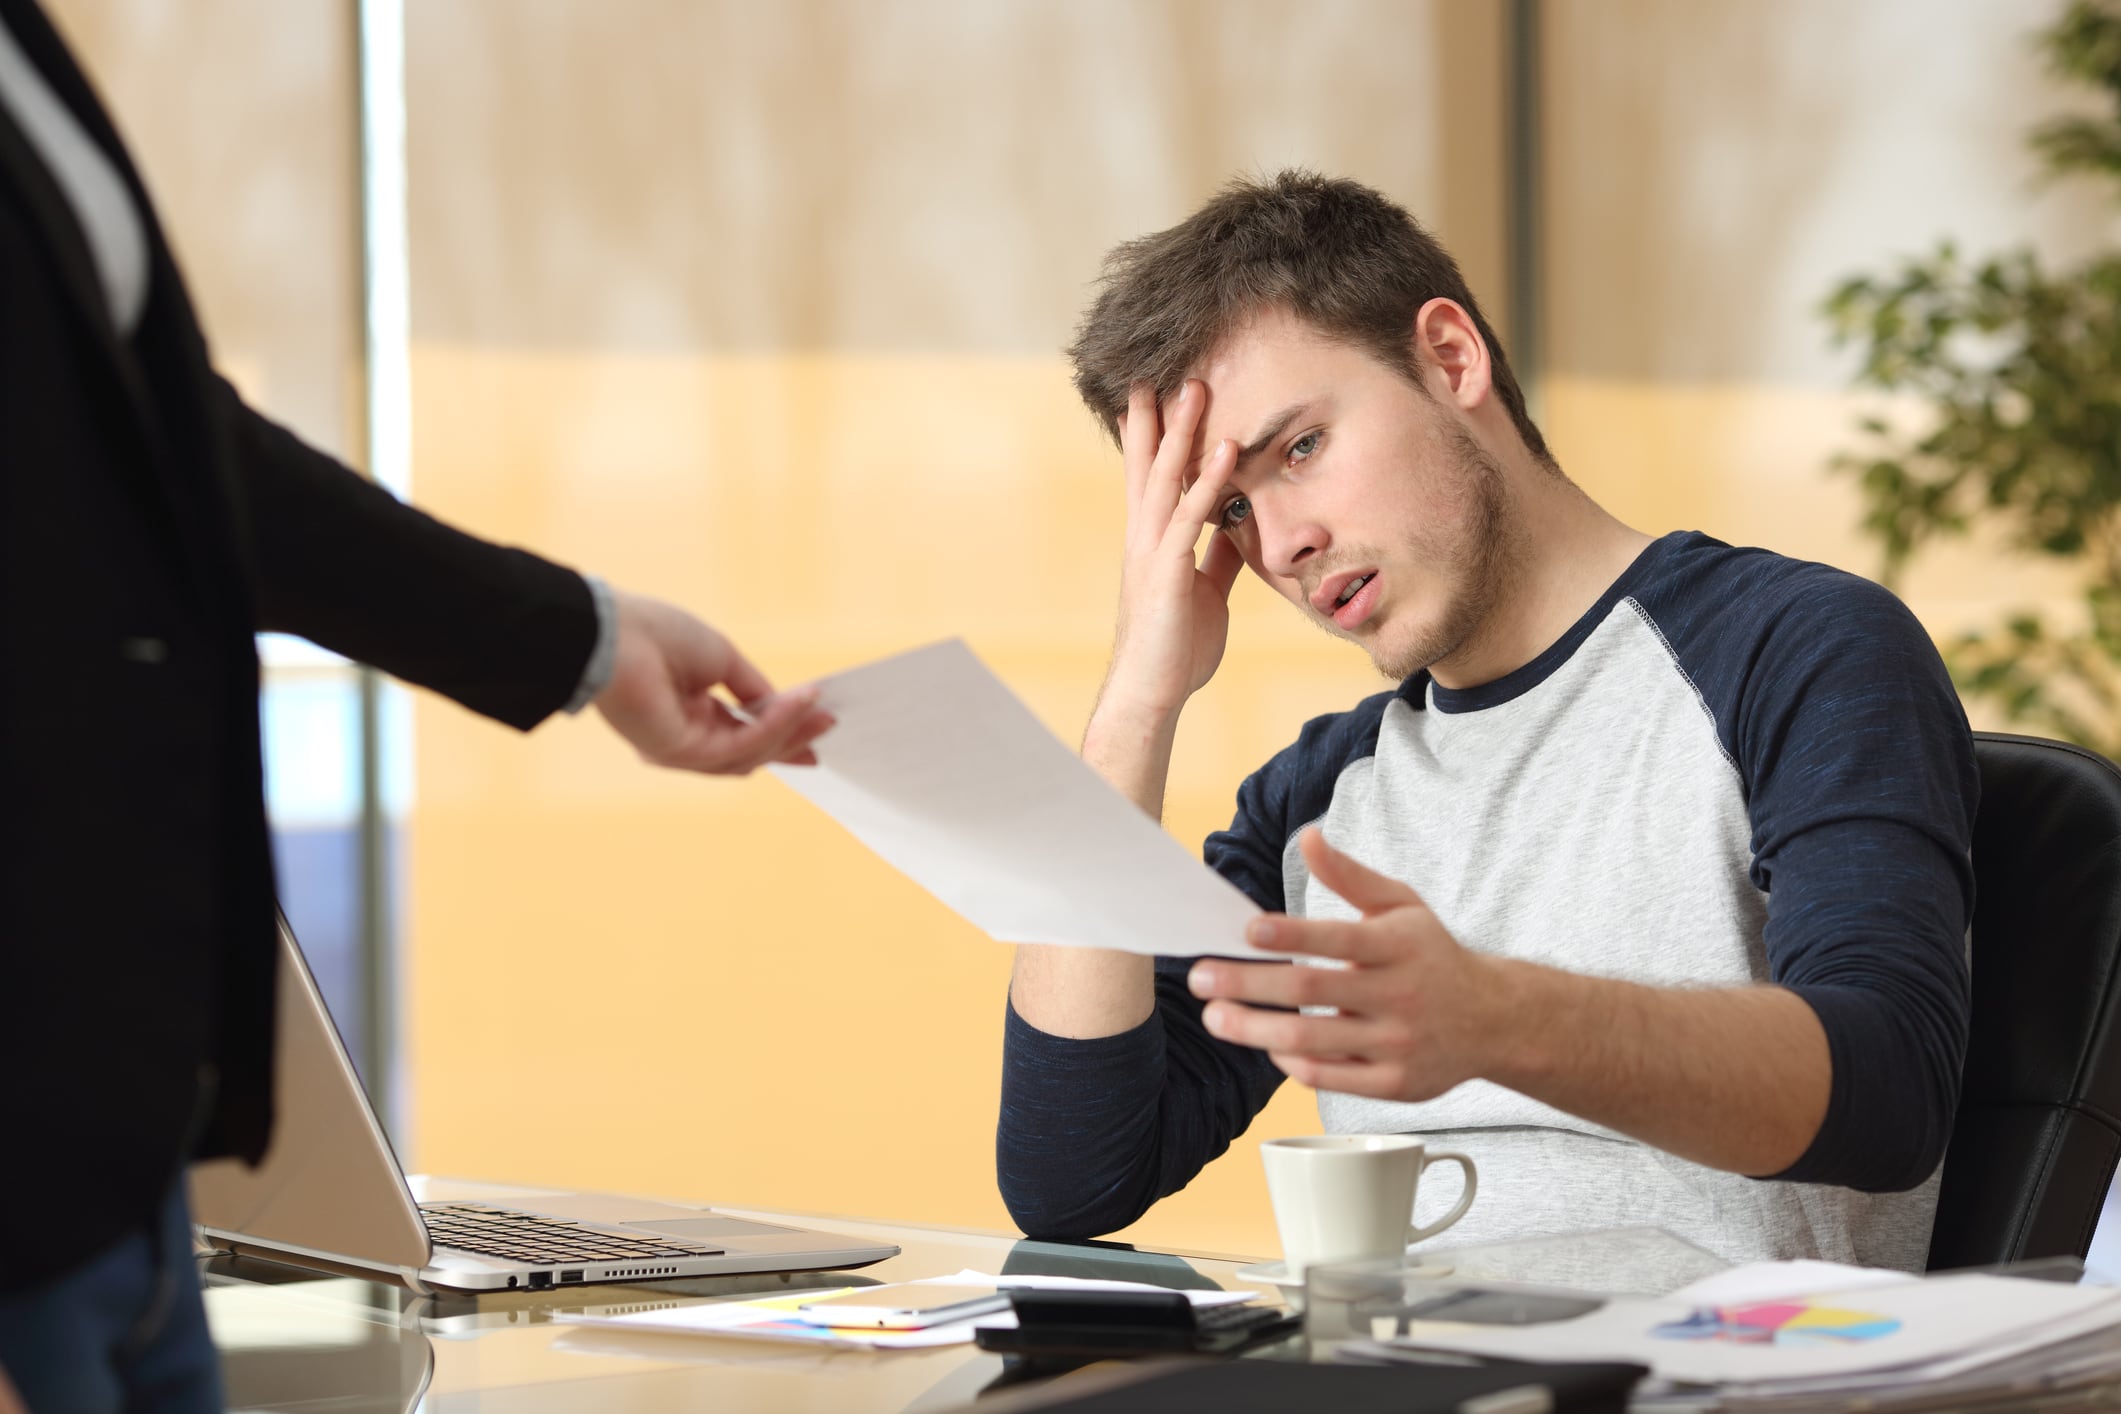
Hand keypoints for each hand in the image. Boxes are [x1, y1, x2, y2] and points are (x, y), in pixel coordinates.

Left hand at [592, 590, 832, 772]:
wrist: (615, 633)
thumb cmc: (658, 634)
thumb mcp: (721, 658)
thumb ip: (753, 688)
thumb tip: (785, 704)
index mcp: (692, 714)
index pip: (743, 732)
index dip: (783, 730)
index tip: (820, 721)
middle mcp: (687, 738)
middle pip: (750, 751)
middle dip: (793, 738)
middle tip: (829, 726)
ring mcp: (681, 750)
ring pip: (748, 754)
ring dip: (789, 733)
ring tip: (821, 714)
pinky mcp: (679, 753)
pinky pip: (738, 745)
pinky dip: (772, 726)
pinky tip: (797, 704)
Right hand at [1098, 381, 1244, 719]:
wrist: (1151, 692)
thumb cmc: (1175, 647)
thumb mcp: (1205, 592)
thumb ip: (1217, 557)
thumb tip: (1236, 529)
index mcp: (1150, 542)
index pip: (1148, 478)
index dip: (1148, 436)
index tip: (1148, 395)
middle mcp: (1143, 538)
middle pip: (1148, 465)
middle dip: (1155, 417)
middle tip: (1164, 370)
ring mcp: (1152, 551)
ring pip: (1165, 479)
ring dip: (1181, 432)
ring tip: (1195, 388)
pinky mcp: (1169, 571)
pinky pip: (1192, 517)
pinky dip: (1209, 481)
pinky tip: (1227, 451)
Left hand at [1186, 828, 1508, 1100]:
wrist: (1493, 1020)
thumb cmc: (1432, 955)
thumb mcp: (1401, 905)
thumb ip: (1350, 875)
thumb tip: (1307, 836)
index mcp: (1398, 946)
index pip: (1337, 939)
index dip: (1290, 935)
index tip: (1245, 931)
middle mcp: (1399, 996)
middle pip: (1311, 993)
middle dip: (1247, 985)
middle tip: (1200, 979)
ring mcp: (1397, 1044)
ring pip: (1311, 1042)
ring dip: (1253, 1030)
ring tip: (1216, 1016)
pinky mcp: (1394, 1084)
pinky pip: (1329, 1079)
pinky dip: (1290, 1065)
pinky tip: (1264, 1045)